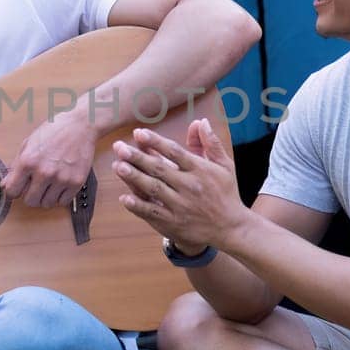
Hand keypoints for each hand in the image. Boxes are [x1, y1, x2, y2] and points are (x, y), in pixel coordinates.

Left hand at [1, 109, 100, 207]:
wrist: (80, 126)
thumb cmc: (54, 132)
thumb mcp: (29, 144)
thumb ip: (15, 167)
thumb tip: (5, 185)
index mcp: (28, 161)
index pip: (12, 191)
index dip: (13, 191)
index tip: (18, 189)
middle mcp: (44, 172)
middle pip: (30, 201)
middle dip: (30, 196)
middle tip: (35, 187)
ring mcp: (61, 178)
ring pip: (46, 204)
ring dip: (46, 197)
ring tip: (48, 185)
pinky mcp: (76, 182)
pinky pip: (63, 202)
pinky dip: (60, 197)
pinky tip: (59, 186)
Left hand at [112, 118, 244, 249]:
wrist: (231, 229)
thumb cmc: (225, 193)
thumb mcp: (224, 166)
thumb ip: (211, 143)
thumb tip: (201, 121)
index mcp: (200, 170)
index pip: (175, 152)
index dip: (156, 142)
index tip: (138, 132)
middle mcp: (189, 187)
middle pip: (160, 169)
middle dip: (138, 157)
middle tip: (119, 147)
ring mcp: (180, 206)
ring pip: (154, 189)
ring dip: (135, 178)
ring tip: (118, 166)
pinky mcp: (174, 223)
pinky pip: (153, 213)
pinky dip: (139, 206)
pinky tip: (125, 198)